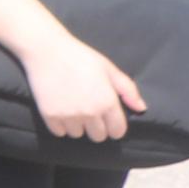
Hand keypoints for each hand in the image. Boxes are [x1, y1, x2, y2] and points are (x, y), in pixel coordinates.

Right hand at [26, 34, 147, 141]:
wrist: (47, 50)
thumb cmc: (80, 57)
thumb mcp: (109, 69)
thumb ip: (128, 90)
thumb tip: (141, 108)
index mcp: (107, 102)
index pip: (117, 131)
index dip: (114, 128)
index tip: (108, 121)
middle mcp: (90, 112)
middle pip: (98, 136)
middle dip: (96, 128)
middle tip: (89, 113)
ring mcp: (69, 115)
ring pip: (77, 134)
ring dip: (77, 126)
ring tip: (73, 110)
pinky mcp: (50, 116)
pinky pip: (59, 132)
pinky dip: (60, 126)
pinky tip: (61, 111)